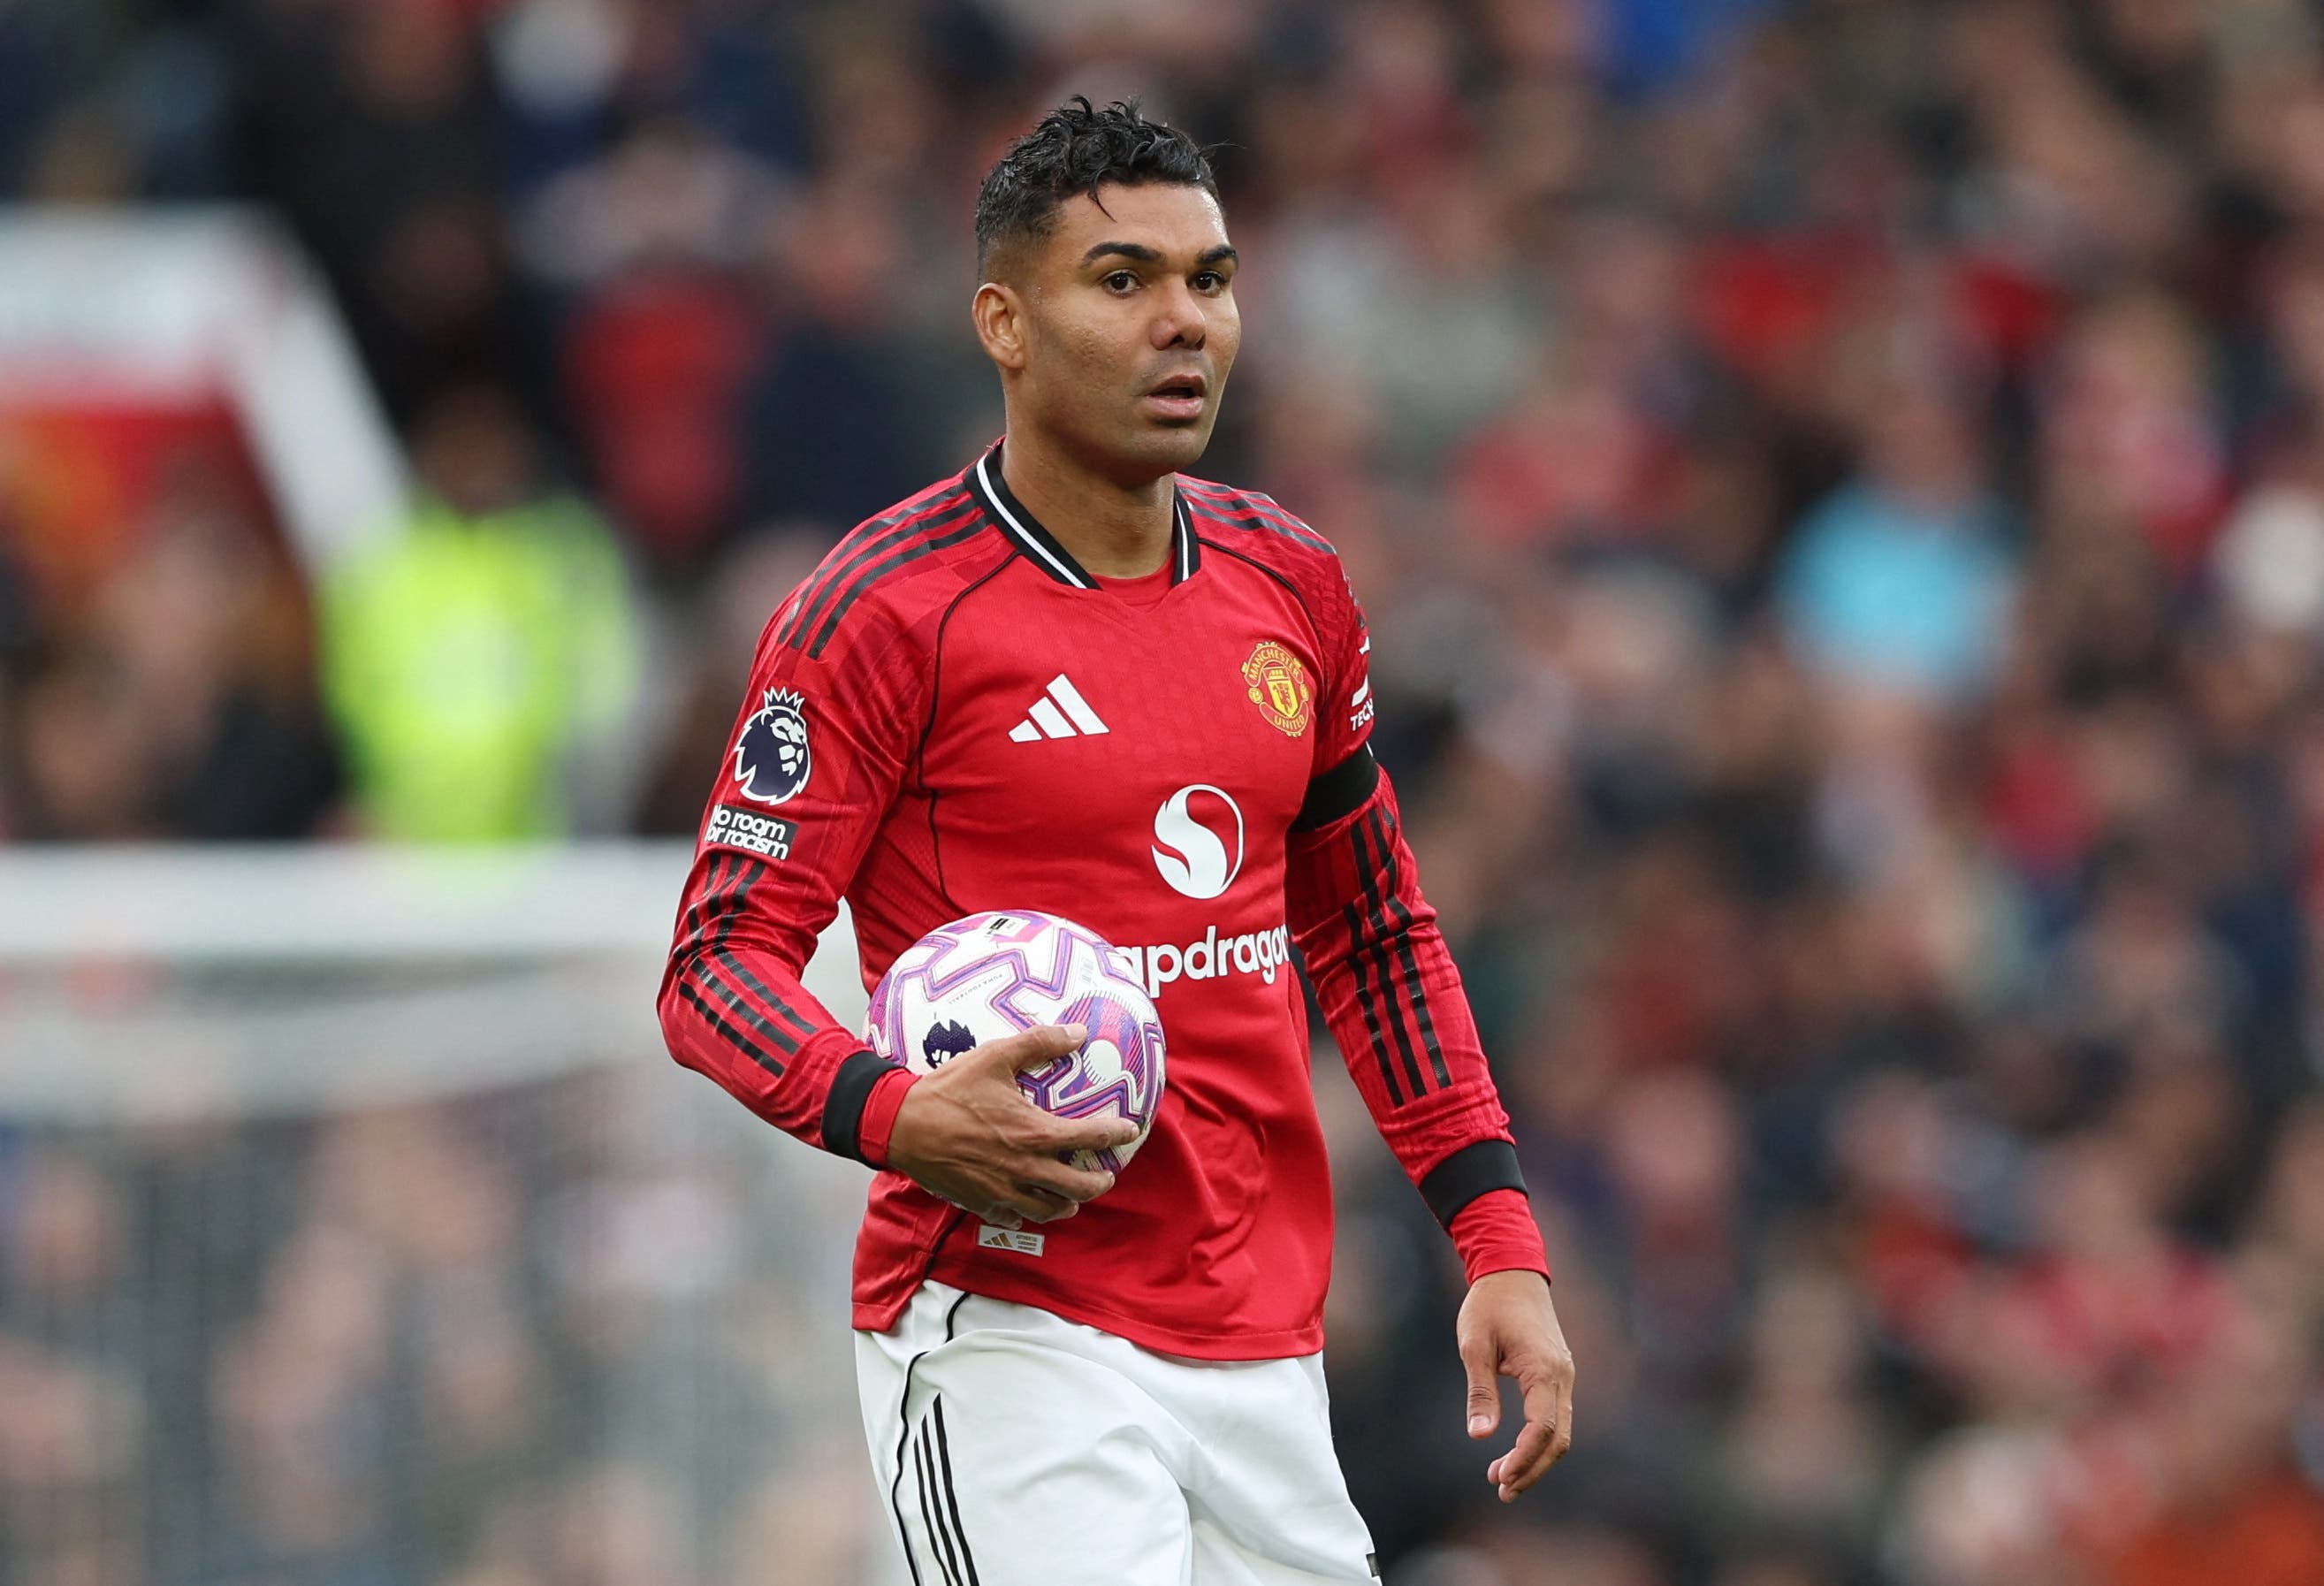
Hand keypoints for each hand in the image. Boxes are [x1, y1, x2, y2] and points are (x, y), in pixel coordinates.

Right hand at [885, 1023, 1137, 1230]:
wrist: (901, 1125)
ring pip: (1048, 1210)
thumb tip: (1078, 1034)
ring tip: (1074, 1198)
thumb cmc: (949, 1090)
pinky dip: (1026, 1214)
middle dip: (1099, 1183)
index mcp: (1035, 1133)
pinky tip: (1027, 1206)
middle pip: (1078, 1187)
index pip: (1090, 1138)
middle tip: (1106, 1174)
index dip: (1115, 1134)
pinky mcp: (980, 1202)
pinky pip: (1012, 1217)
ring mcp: (1003, 1190)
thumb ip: (1039, 1043)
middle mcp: (1025, 1168)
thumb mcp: (995, 1056)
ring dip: (1067, 1204)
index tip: (1129, 1130)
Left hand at [1457, 1269, 1574, 1501]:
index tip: (1499, 1479)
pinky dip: (1539, 1440)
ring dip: (1536, 1458)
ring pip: (1560, 1431)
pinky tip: (1515, 1452)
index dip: (1524, 1458)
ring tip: (1503, 1479)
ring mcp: (1564, 1376)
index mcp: (1544, 1370)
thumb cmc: (1489, 1305)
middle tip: (1501, 1490)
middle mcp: (1562, 1376)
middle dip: (1532, 1469)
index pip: (1542, 1428)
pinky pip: (1556, 1417)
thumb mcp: (1474, 1345)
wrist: (1512, 1272)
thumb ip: (1480, 1391)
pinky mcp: (1558, 1375)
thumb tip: (1480, 1435)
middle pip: (1559, 1439)